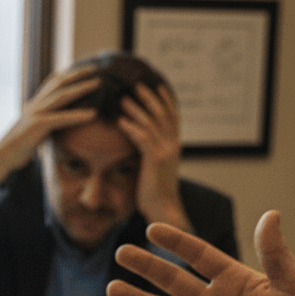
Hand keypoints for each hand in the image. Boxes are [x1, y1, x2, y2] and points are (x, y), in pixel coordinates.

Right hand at [0, 66, 99, 185]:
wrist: (1, 159)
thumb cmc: (17, 150)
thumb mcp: (33, 132)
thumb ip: (44, 125)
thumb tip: (56, 126)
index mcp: (33, 105)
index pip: (52, 83)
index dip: (68, 74)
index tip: (84, 69)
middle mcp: (34, 105)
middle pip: (58, 83)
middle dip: (78, 74)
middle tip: (96, 68)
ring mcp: (35, 114)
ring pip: (62, 96)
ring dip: (81, 88)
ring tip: (98, 84)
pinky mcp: (36, 126)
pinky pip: (61, 118)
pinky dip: (78, 116)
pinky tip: (93, 114)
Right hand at [108, 211, 294, 295]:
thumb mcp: (293, 286)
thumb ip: (275, 254)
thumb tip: (270, 215)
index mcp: (236, 281)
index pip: (200, 256)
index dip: (176, 243)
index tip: (152, 229)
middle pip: (172, 281)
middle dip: (146, 267)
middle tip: (121, 253)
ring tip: (113, 288)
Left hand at [116, 82, 191, 229]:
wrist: (165, 211)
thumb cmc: (155, 195)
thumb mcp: (155, 169)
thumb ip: (151, 155)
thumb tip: (141, 148)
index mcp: (174, 145)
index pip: (172, 116)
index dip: (165, 99)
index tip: (156, 85)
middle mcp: (172, 144)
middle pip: (162, 113)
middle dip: (149, 97)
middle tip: (136, 84)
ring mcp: (165, 151)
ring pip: (151, 123)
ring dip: (136, 109)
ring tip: (123, 98)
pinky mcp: (155, 161)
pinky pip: (142, 139)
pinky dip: (131, 127)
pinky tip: (120, 121)